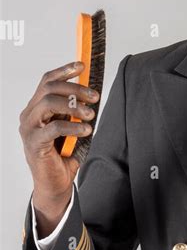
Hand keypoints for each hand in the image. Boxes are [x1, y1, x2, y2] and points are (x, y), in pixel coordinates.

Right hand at [19, 61, 99, 209]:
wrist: (55, 184)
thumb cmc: (64, 155)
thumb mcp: (72, 127)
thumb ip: (76, 111)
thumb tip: (92, 94)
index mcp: (37, 108)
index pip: (47, 81)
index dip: (64, 70)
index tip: (81, 65)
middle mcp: (29, 115)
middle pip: (49, 88)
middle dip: (74, 88)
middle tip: (94, 96)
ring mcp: (29, 128)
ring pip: (48, 103)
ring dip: (73, 105)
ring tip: (90, 114)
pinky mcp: (33, 143)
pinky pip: (53, 127)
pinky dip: (73, 126)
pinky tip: (86, 130)